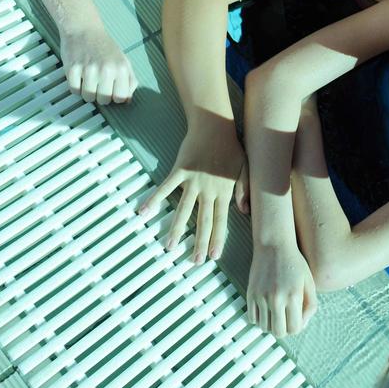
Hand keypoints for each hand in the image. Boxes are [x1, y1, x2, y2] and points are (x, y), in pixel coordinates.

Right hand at [58, 23, 136, 103]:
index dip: (115, 97)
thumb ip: (129, 80)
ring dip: (87, 92)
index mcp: (121, 68)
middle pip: (103, 100)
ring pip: (88, 98)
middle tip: (98, 83)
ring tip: (88, 79)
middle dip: (100, 95)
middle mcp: (106, 70)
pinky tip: (79, 75)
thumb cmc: (105, 47)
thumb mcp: (123, 60)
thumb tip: (127, 101)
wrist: (84, 29)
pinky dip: (76, 86)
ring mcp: (89, 70)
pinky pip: (74, 91)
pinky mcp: (73, 69)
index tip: (111, 90)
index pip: (121, 98)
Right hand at [138, 125, 243, 262]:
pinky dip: (153, 200)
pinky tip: (143, 212)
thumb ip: (244, 189)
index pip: (221, 220)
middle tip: (195, 261)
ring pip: (183, 209)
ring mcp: (193, 180)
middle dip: (199, 242)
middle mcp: (208, 189)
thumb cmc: (231, 146)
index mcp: (224, 190)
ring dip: (176, 229)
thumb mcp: (245, 168)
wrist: (215, 125)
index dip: (217, 238)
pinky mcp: (180, 170)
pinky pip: (165, 188)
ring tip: (169, 247)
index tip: (213, 256)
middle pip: (203, 220)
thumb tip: (243, 211)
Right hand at [246, 243, 317, 335]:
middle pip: (278, 332)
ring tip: (276, 313)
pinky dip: (259, 319)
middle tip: (286, 318)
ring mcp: (261, 297)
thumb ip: (310, 306)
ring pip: (264, 327)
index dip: (297, 327)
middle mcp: (276, 298)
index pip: (294, 329)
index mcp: (294, 296)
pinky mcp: (250, 294)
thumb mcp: (309, 283)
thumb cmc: (294, 263)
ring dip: (271, 324)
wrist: (274, 245)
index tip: (296, 319)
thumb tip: (302, 324)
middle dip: (284, 329)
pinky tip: (266, 309)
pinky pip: (252, 318)